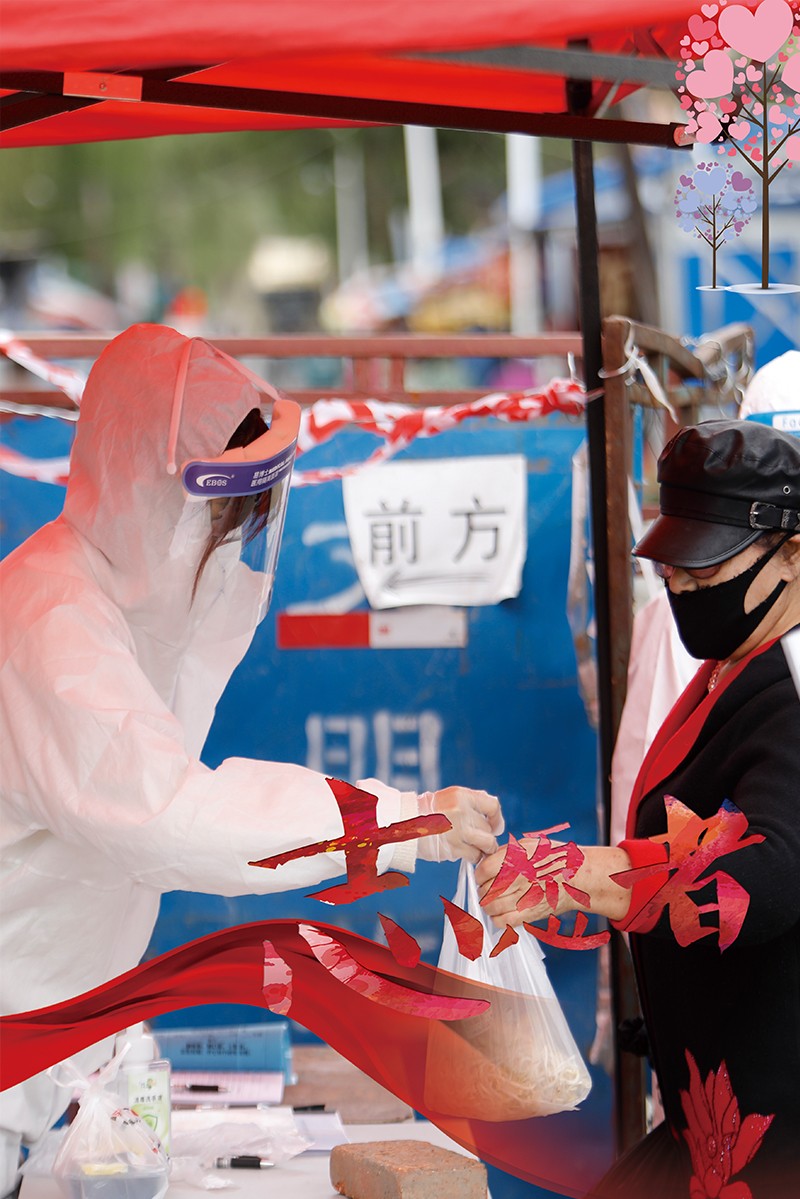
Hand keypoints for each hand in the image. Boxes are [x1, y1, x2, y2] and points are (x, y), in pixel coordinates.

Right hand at [416, 786, 503, 862]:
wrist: (405, 824)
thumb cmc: (428, 811)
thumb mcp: (450, 797)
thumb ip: (472, 802)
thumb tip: (495, 817)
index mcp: (461, 796)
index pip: (493, 806)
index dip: (497, 818)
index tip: (495, 826)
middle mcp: (461, 812)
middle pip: (488, 827)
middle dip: (486, 835)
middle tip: (477, 838)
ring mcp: (458, 831)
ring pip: (487, 843)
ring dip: (484, 848)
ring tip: (476, 848)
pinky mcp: (454, 848)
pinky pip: (474, 855)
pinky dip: (472, 856)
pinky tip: (463, 852)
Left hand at [476, 841, 633, 926]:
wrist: (577, 876)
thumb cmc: (553, 858)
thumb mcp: (528, 845)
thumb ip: (505, 853)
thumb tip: (486, 863)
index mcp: (516, 858)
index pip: (484, 870)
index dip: (479, 874)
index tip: (481, 876)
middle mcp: (518, 878)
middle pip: (485, 890)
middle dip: (482, 890)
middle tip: (486, 889)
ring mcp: (524, 897)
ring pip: (491, 907)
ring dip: (488, 905)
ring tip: (493, 900)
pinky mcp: (530, 914)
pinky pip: (503, 922)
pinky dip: (498, 919)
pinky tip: (502, 912)